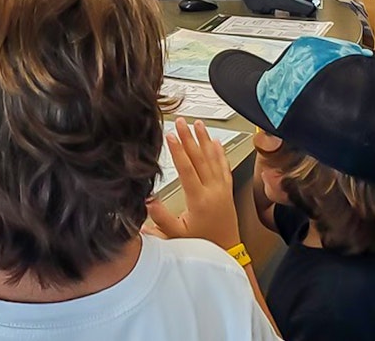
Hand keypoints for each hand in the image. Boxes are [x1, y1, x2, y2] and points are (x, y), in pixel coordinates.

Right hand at [146, 118, 240, 249]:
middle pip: (200, 159)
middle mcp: (213, 191)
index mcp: (199, 200)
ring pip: (213, 159)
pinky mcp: (227, 191)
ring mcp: (222, 189)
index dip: (178, 151)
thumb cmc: (202, 243)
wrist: (228, 251)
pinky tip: (216, 142)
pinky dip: (220, 153)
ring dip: (205, 140)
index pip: (187, 169)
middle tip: (182, 122)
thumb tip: (147, 201)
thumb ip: (160, 218)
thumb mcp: (176, 234)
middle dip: (189, 138)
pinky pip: (224, 167)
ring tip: (198, 125)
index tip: (171, 136)